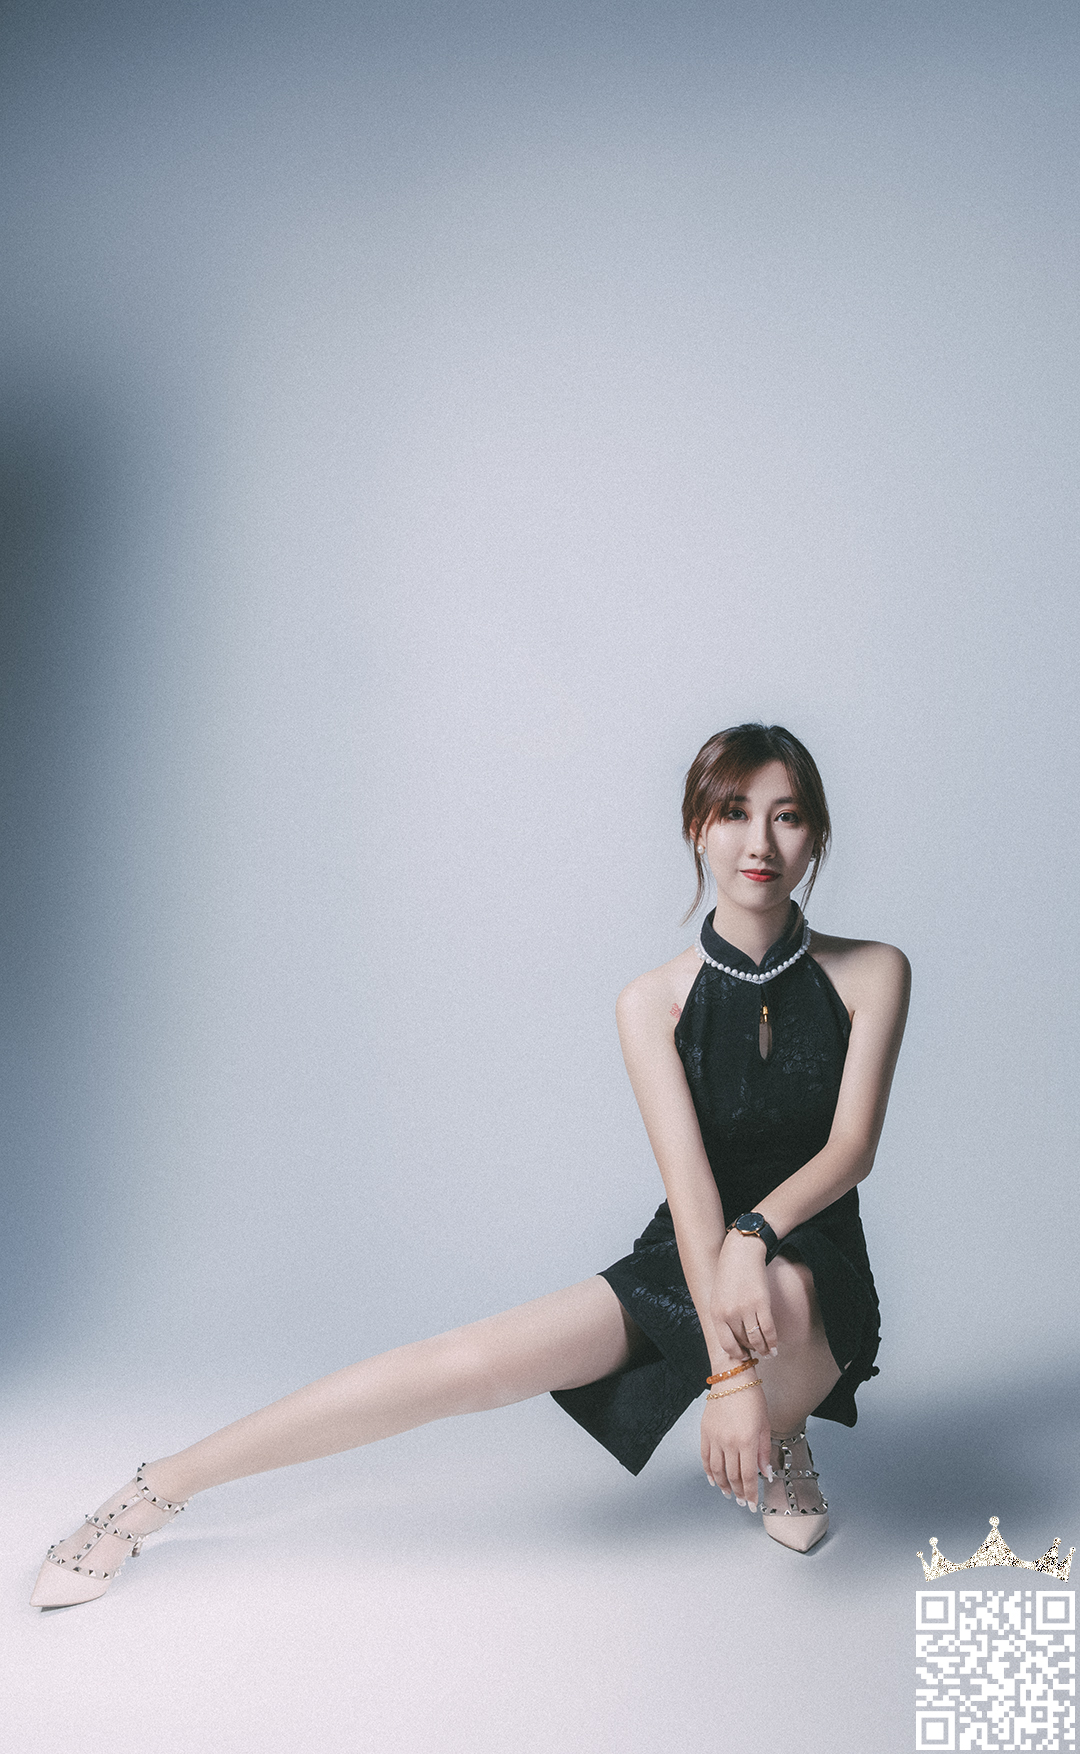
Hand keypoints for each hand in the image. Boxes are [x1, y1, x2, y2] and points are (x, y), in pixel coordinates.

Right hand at [700, 1380, 771, 1505]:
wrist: (732, 1379)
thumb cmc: (752, 1399)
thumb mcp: (765, 1426)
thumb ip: (764, 1452)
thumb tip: (766, 1474)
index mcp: (747, 1441)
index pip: (748, 1476)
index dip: (750, 1493)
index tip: (752, 1504)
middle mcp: (729, 1442)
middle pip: (732, 1476)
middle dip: (739, 1492)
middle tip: (742, 1501)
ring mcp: (715, 1437)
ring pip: (717, 1470)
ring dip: (723, 1486)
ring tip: (729, 1494)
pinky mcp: (705, 1432)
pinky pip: (705, 1457)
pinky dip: (708, 1472)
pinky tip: (713, 1480)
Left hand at [709, 1232, 777, 1358]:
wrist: (741, 1252)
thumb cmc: (729, 1274)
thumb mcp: (718, 1297)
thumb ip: (724, 1317)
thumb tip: (734, 1338)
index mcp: (716, 1314)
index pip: (727, 1344)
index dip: (737, 1353)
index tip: (744, 1356)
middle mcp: (730, 1314)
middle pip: (743, 1342)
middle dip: (752, 1350)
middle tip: (759, 1353)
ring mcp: (746, 1309)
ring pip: (757, 1339)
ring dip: (764, 1348)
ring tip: (769, 1352)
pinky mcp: (761, 1303)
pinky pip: (768, 1329)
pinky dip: (772, 1340)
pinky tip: (775, 1345)